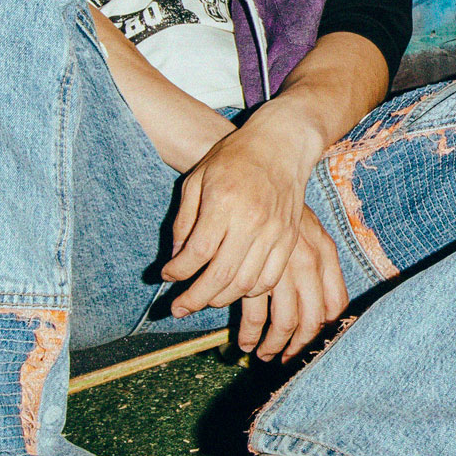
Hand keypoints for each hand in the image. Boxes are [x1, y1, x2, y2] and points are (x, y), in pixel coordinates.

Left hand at [160, 107, 348, 357]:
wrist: (280, 146)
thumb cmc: (234, 158)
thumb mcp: (197, 180)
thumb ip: (184, 221)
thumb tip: (176, 258)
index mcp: (224, 203)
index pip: (198, 252)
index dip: (178, 272)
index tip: (166, 276)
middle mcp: (251, 221)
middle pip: (221, 276)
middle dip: (195, 298)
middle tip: (178, 309)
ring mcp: (274, 233)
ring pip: (246, 283)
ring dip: (221, 299)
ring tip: (204, 300)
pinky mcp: (289, 239)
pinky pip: (269, 278)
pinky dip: (250, 291)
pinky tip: (234, 289)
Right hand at [233, 210, 349, 362]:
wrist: (259, 176)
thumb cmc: (286, 211)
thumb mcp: (316, 235)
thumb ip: (325, 271)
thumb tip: (330, 314)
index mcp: (325, 255)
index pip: (335, 306)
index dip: (326, 330)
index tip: (314, 343)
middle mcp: (308, 264)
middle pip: (311, 322)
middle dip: (298, 347)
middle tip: (286, 359)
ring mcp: (282, 268)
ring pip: (284, 323)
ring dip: (273, 346)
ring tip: (263, 354)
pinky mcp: (253, 270)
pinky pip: (254, 314)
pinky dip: (249, 334)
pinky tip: (244, 342)